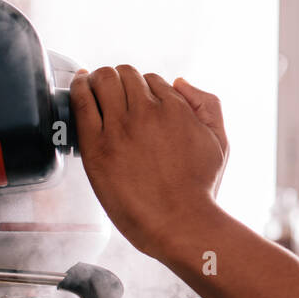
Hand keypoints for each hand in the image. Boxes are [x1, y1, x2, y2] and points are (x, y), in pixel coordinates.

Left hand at [70, 66, 227, 256]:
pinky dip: (78, 87)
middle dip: (120, 80)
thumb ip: (208, 105)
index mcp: (176, 109)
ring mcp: (121, 128)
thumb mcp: (219, 141)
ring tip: (93, 87)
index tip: (135, 100)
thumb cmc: (201, 189)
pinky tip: (78, 86)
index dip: (143, 89)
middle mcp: (148, 112)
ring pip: (103, 80)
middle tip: (113, 91)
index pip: (152, 79)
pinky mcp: (97, 146)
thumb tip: (179, 81)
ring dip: (98, 79)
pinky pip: (82, 101)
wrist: (180, 223)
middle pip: (126, 74)